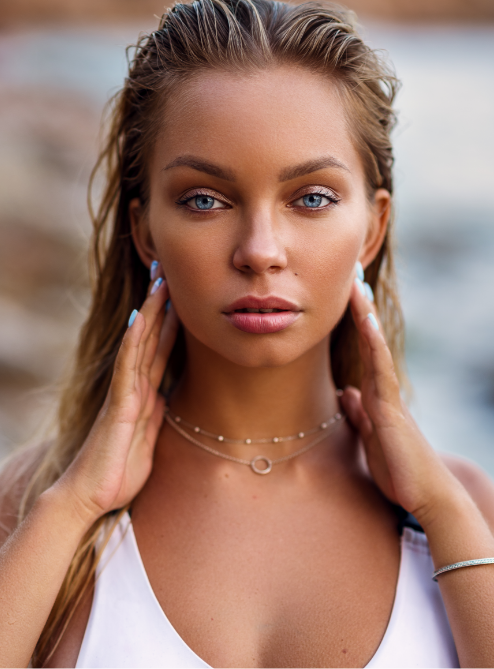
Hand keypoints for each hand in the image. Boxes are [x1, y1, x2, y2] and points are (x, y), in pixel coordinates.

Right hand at [55, 264, 178, 526]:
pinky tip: (139, 318)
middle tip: (170, 271)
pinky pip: (126, 367)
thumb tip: (165, 394)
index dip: (172, 321)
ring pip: (139, 344)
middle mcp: (134, 387)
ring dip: (150, 312)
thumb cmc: (119, 471)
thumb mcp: (149, 438)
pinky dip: (133, 342)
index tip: (183, 293)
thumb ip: (156, 413)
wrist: (91, 496)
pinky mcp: (118, 406)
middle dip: (162, 305)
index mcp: (145, 394)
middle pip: (150, 338)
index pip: (161, 350)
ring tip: (160, 282)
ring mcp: (125, 393)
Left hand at [340, 276, 461, 525]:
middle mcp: (382, 389)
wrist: (425, 494)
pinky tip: (368, 324)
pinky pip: (382, 370)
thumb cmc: (398, 468)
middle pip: (368, 340)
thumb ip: (359, 413)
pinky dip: (374, 345)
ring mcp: (388, 396)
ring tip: (357, 287)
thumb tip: (347, 393)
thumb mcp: (368, 436)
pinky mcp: (392, 409)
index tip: (347, 296)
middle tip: (352, 277)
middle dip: (360, 310)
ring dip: (366, 318)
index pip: (362, 350)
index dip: (355, 324)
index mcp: (374, 394)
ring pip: (374, 348)